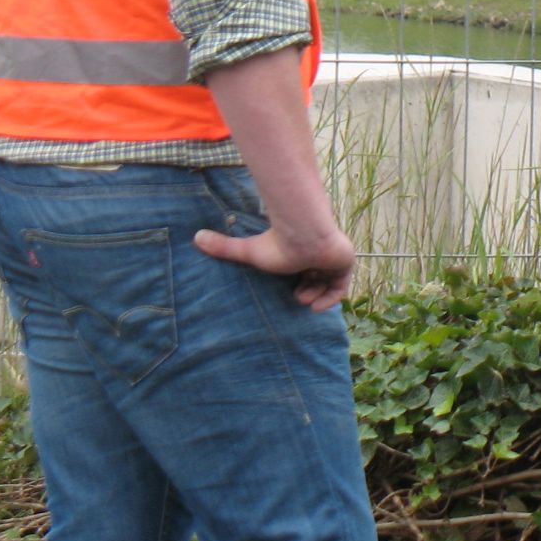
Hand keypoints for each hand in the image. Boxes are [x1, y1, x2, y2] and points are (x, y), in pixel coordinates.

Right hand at [193, 221, 356, 310]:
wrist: (304, 235)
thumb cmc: (278, 243)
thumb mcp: (248, 251)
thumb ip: (224, 247)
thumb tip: (195, 237)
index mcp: (302, 254)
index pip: (304, 273)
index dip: (299, 286)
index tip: (290, 292)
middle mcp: (320, 256)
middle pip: (318, 280)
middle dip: (307, 292)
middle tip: (297, 295)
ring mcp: (334, 259)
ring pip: (329, 284)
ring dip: (316, 295)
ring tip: (303, 296)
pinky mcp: (346, 262)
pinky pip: (341, 287)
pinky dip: (330, 299)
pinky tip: (316, 306)